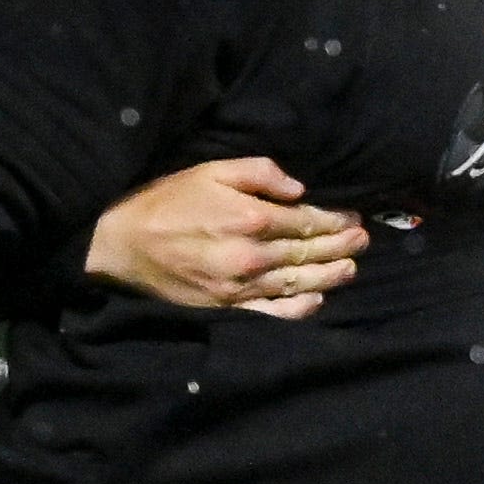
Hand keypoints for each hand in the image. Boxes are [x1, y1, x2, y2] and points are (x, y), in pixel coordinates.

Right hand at [86, 156, 366, 318]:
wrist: (120, 244)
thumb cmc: (165, 202)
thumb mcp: (210, 171)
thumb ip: (259, 174)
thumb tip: (299, 188)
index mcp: (251, 218)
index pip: (306, 221)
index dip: (334, 219)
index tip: (353, 217)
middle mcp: (252, 255)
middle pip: (308, 252)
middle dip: (340, 245)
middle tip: (363, 240)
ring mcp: (241, 286)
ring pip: (298, 282)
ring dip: (330, 275)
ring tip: (352, 267)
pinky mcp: (227, 307)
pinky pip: (272, 312)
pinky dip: (298, 308)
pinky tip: (316, 300)